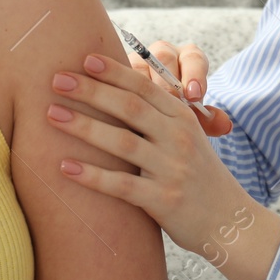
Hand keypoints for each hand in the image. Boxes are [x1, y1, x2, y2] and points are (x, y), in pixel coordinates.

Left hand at [48, 52, 267, 261]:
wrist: (228, 221)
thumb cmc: (196, 175)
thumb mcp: (186, 137)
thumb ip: (158, 116)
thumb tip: (113, 91)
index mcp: (182, 118)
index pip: (144, 86)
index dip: (114, 71)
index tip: (84, 59)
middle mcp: (178, 138)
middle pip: (130, 106)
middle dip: (91, 91)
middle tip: (56, 80)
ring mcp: (171, 169)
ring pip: (122, 142)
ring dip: (84, 127)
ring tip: (52, 115)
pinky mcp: (163, 200)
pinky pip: (121, 185)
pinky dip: (92, 175)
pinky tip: (65, 167)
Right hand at [124, 39, 232, 136]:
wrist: (144, 118)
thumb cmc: (176, 116)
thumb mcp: (192, 120)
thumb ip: (207, 122)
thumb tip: (226, 126)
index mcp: (187, 59)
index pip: (193, 58)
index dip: (194, 74)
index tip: (195, 95)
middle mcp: (161, 54)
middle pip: (165, 56)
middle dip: (169, 82)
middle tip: (171, 104)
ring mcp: (136, 61)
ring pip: (138, 65)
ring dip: (142, 87)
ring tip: (145, 110)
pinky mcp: (113, 72)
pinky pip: (114, 75)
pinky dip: (119, 91)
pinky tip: (120, 112)